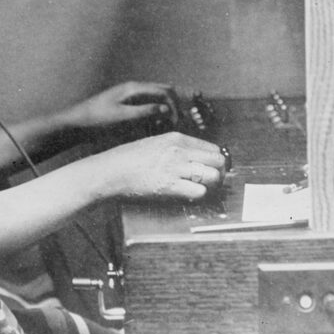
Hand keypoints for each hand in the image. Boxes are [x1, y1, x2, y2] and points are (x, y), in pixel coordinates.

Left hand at [66, 81, 172, 131]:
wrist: (77, 123)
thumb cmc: (97, 119)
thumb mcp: (122, 117)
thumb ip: (144, 112)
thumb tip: (166, 108)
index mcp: (133, 88)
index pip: (163, 91)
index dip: (174, 106)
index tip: (176, 122)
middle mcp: (134, 88)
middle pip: (162, 90)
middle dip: (173, 104)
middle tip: (177, 122)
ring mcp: (131, 95)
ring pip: (156, 97)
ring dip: (165, 109)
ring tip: (167, 125)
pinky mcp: (127, 104)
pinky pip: (147, 104)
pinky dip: (155, 113)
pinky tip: (154, 125)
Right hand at [92, 131, 226, 201]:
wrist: (112, 170)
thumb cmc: (131, 157)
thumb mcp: (156, 142)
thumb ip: (178, 148)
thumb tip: (198, 157)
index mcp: (177, 138)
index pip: (213, 147)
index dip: (217, 160)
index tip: (215, 167)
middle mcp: (180, 151)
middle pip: (218, 161)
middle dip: (220, 172)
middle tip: (213, 180)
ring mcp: (175, 168)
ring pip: (213, 176)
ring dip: (211, 185)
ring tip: (202, 188)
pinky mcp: (170, 186)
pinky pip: (199, 191)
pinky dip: (198, 195)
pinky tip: (189, 194)